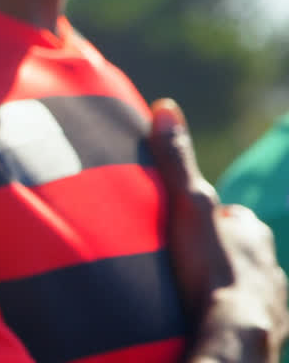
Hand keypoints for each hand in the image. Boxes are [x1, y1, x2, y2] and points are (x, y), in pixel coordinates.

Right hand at [148, 99, 288, 362]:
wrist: (233, 334)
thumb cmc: (210, 267)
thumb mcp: (188, 205)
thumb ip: (177, 160)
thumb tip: (166, 106)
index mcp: (253, 234)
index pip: (233, 217)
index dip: (209, 218)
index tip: (182, 225)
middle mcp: (271, 265)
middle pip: (242, 252)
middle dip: (218, 253)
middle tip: (183, 259)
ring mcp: (273, 301)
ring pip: (247, 285)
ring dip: (225, 286)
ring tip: (191, 292)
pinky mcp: (269, 332)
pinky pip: (248, 317)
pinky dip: (228, 315)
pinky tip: (205, 319)